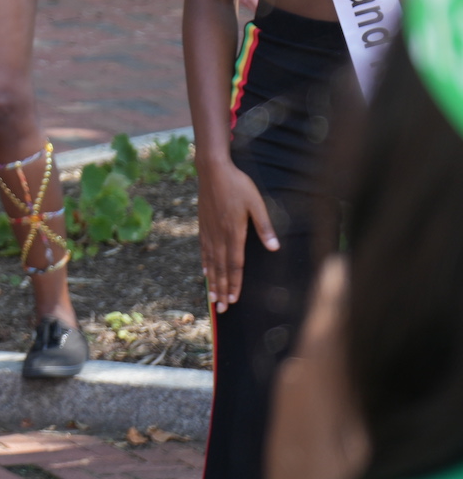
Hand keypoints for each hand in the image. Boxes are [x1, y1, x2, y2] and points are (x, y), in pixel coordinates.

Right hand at [197, 156, 277, 311]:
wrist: (212, 170)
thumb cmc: (237, 185)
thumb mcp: (256, 203)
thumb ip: (264, 226)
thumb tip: (275, 247)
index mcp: (234, 232)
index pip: (234, 264)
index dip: (234, 284)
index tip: (233, 300)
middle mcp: (219, 235)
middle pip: (221, 268)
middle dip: (221, 290)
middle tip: (220, 309)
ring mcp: (209, 230)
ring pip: (211, 261)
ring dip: (212, 281)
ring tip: (211, 297)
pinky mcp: (203, 224)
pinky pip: (203, 249)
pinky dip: (205, 263)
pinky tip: (205, 272)